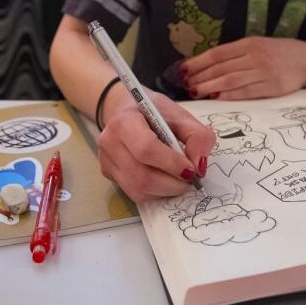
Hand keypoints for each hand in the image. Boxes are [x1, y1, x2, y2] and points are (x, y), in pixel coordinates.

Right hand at [97, 90, 215, 203]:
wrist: (129, 111)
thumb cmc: (155, 113)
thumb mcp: (181, 116)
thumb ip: (197, 137)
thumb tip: (199, 167)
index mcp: (125, 121)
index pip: (146, 149)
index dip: (172, 163)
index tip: (192, 169)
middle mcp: (110, 142)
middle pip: (141, 176)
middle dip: (172, 184)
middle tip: (189, 179)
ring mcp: (106, 160)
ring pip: (138, 189)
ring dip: (165, 191)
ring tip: (178, 180)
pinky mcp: (108, 174)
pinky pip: (134, 193)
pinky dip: (155, 193)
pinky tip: (163, 180)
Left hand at [181, 37, 305, 99]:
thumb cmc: (280, 54)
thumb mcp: (259, 46)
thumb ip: (237, 54)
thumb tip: (209, 65)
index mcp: (249, 44)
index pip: (217, 53)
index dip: (198, 62)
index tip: (183, 69)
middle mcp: (255, 56)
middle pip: (221, 67)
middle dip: (200, 76)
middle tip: (185, 84)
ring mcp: (264, 72)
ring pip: (230, 80)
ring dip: (209, 86)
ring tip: (195, 91)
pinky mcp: (272, 87)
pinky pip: (246, 92)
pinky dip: (229, 95)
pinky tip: (216, 97)